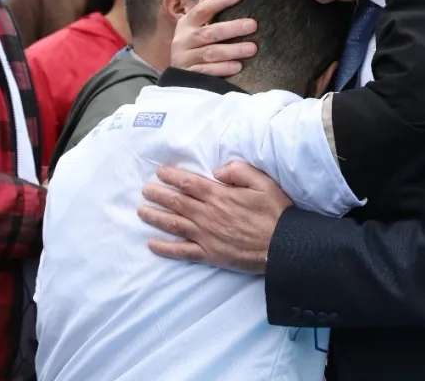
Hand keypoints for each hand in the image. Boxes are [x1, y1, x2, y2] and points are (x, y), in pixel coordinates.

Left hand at [138, 161, 291, 273]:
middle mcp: (208, 215)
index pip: (189, 183)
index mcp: (220, 195)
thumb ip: (239, 171)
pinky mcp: (209, 254)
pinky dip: (165, 248)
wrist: (283, 246)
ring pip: (174, 224)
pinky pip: (182, 251)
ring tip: (141, 211)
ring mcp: (206, 236)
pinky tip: (152, 244)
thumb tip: (217, 170)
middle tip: (144, 190)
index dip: (172, 176)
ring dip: (155, 217)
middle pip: (177, 202)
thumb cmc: (275, 212)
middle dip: (158, 195)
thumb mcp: (263, 182)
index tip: (160, 172)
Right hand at [170, 0, 256, 76]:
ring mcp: (185, 58)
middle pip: (209, 32)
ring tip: (252, 48)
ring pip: (210, 53)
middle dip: (232, 28)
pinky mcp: (189, 74)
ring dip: (232, 50)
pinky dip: (222, 68)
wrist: (180, 74)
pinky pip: (207, 71)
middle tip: (253, 24)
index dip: (220, 0)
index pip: (203, 8)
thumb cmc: (193, 42)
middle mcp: (184, 39)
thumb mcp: (196, 22)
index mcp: (187, 22)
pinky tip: (238, 66)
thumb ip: (207, 2)